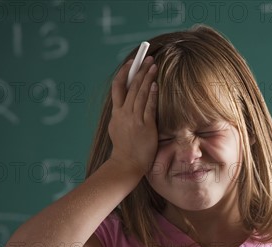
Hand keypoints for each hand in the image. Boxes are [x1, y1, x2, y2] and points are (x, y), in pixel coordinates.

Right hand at [108, 55, 158, 176]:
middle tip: (147, 58)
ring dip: (147, 78)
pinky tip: (155, 85)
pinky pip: (149, 108)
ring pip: (140, 94)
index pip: (118, 87)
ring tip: (153, 65)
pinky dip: (151, 95)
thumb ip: (121, 117)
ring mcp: (134, 120)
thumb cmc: (124, 150)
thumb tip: (123, 108)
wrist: (126, 165)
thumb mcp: (117, 130)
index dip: (124, 73)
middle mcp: (124, 114)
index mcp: (116, 114)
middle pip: (131, 86)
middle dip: (140, 70)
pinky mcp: (145, 127)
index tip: (130, 63)